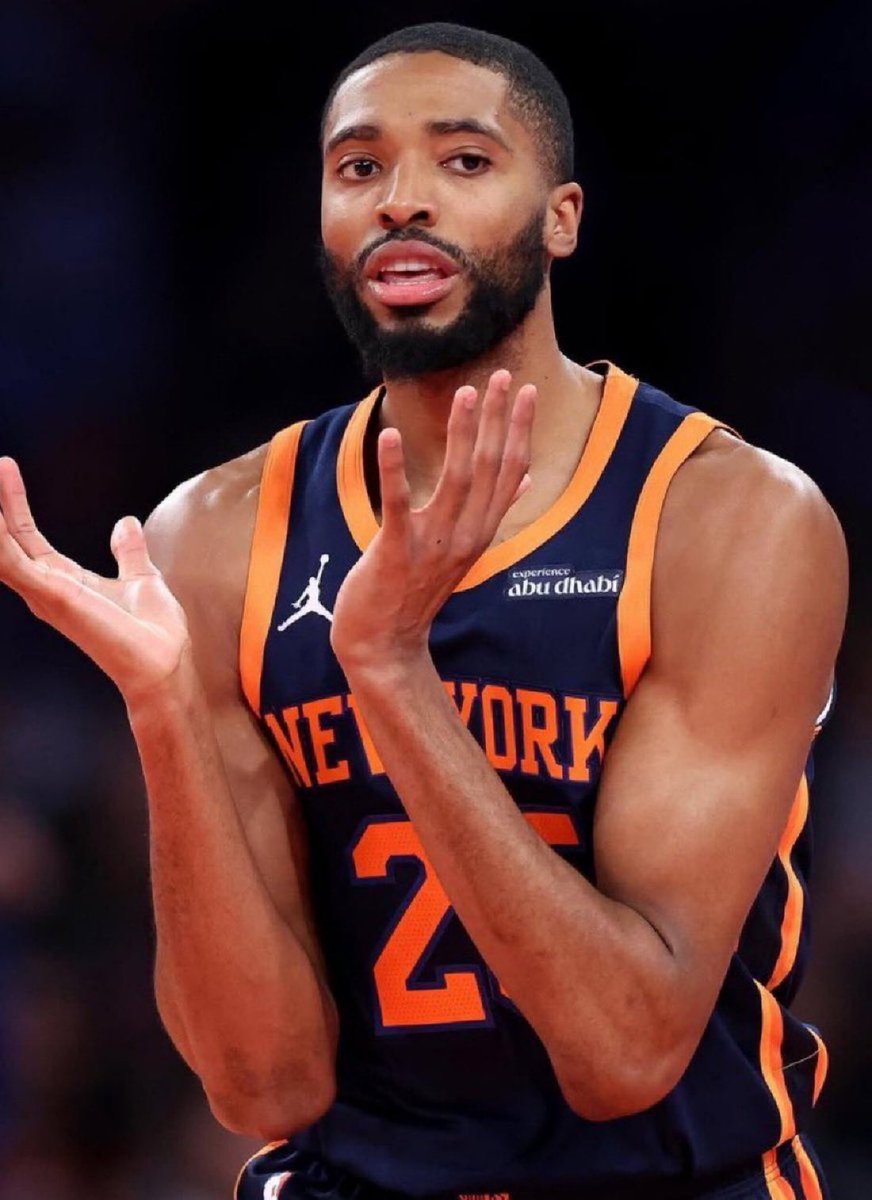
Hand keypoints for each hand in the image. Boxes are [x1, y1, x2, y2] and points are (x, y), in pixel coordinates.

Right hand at [0, 457, 189, 704]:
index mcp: (63, 580)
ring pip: (1, 548)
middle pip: (5, 538)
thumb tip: (126, 523)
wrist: (166, 663)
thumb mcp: (140, 577)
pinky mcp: (51, 595)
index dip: (11, 501)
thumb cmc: (154, 632)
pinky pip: (12, 562)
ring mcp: (45, 593)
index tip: (5, 466)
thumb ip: (128, 552)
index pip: (24, 535)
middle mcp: (46, 587)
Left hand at [331, 370, 534, 671]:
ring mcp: (433, 545)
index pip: (510, 473)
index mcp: (481, 532)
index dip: (518, 430)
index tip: (524, 391)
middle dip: (497, 420)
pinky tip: (391, 436)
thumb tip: (523, 481)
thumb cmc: (416, 593)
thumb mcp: (461, 551)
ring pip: (457, 481)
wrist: (385, 645)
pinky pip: (397, 505)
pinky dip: (394, 469)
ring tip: (464, 393)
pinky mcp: (395, 552)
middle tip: (500, 376)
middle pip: (491, 470)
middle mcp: (466, 537)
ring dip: (462, 434)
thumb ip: (490, 513)